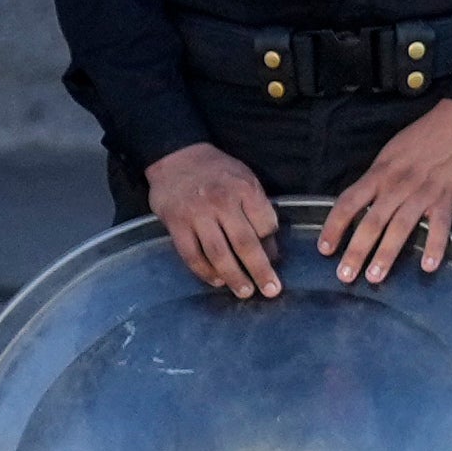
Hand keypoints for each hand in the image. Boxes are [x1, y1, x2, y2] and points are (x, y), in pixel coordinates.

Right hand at [143, 143, 283, 299]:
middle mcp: (222, 203)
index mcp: (245, 189)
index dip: (272, 244)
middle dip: (260, 270)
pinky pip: (191, 255)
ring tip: (245, 292)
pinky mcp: (176, 225)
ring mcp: (197, 215)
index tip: (276, 259)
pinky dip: (204, 271)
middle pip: (245, 243)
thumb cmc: (218, 171)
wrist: (177, 158)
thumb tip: (270, 245)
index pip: (265, 224)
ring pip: (218, 253)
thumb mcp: (245, 179)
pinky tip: (216, 281)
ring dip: (234, 277)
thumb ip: (257, 208)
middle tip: (272, 290)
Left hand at [312, 100, 451, 285]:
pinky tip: (429, 266)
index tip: (324, 249)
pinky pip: (440, 226)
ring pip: (401, 227)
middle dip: (356, 251)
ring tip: (375, 277)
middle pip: (372, 222)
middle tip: (345, 276)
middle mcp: (398, 186)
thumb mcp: (390, 154)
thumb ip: (376, 180)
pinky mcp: (449, 199)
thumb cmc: (423, 137)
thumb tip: (359, 205)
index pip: (349, 203)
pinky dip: (435, 246)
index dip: (334, 227)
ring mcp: (424, 193)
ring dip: (386, 254)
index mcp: (380, 173)